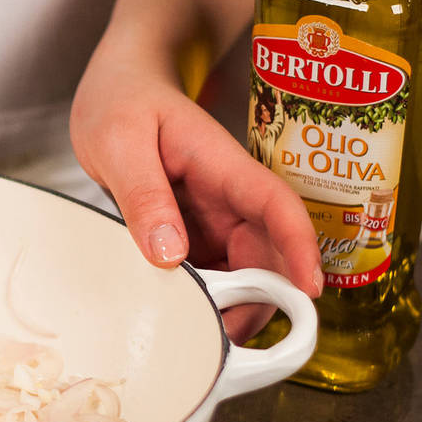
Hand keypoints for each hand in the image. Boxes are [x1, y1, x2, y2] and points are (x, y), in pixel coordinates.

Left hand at [70, 35, 322, 341]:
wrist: (113, 85)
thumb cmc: (120, 98)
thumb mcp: (119, 143)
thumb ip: (143, 197)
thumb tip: (169, 255)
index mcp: (221, 164)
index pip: (276, 205)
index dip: (299, 249)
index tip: (309, 291)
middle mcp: (225, 193)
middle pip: (263, 251)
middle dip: (259, 298)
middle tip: (224, 336)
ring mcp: (210, 213)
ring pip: (239, 267)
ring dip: (229, 302)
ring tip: (198, 331)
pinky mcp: (191, 228)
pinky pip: (208, 268)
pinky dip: (202, 293)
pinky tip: (180, 311)